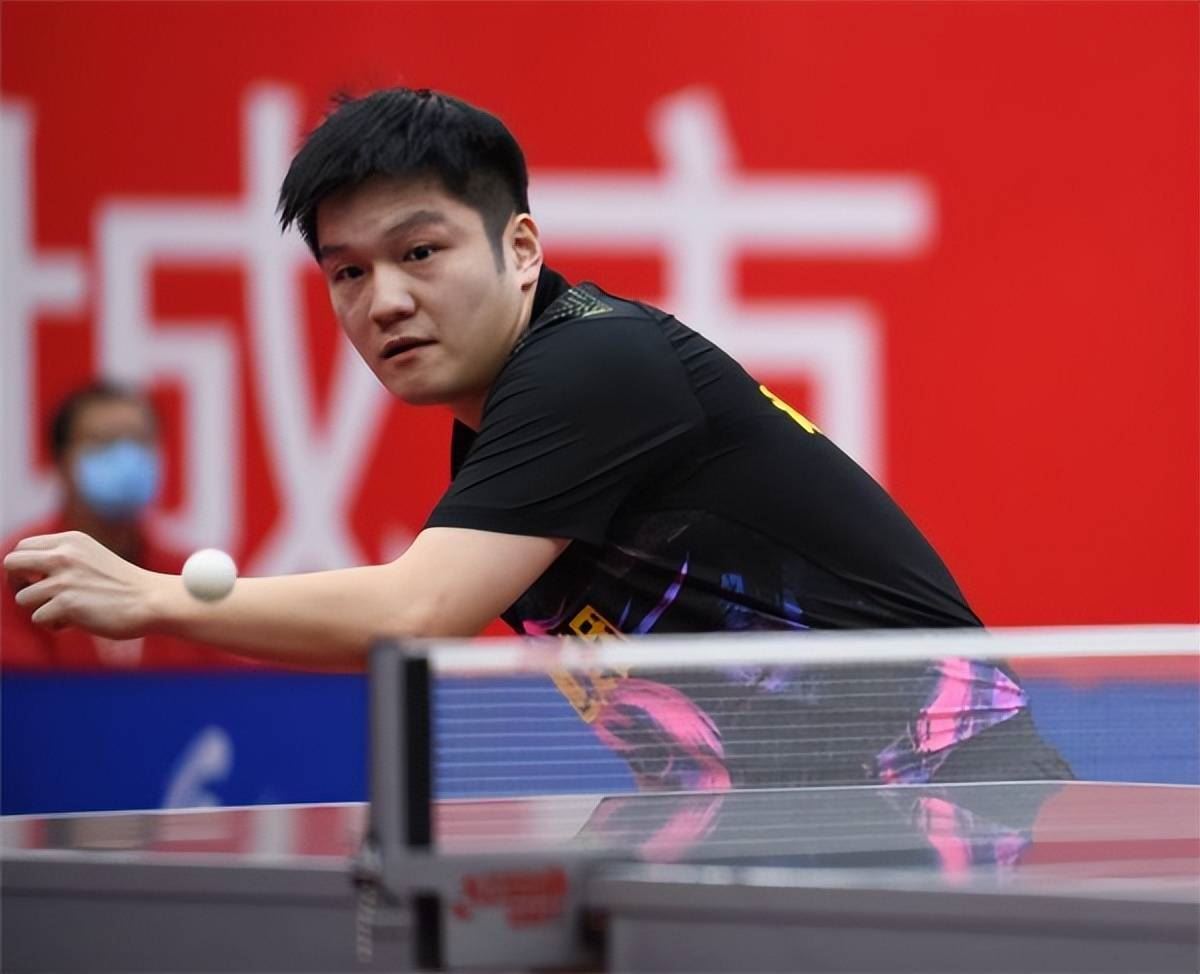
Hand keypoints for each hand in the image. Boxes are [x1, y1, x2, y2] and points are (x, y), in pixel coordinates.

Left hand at [3, 531, 163, 638]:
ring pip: (22, 598)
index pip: (23, 547)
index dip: (23, 567)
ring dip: (40, 608)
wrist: (153, 600)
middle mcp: (64, 556)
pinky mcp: (66, 605)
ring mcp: (64, 580)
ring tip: (66, 612)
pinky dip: (55, 624)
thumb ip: (62, 560)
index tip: (36, 581)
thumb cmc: (124, 585)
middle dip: (16, 583)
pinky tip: (78, 621)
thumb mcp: (91, 559)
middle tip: (35, 595)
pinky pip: (39, 619)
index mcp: (71, 541)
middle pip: (11, 564)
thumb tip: (23, 580)